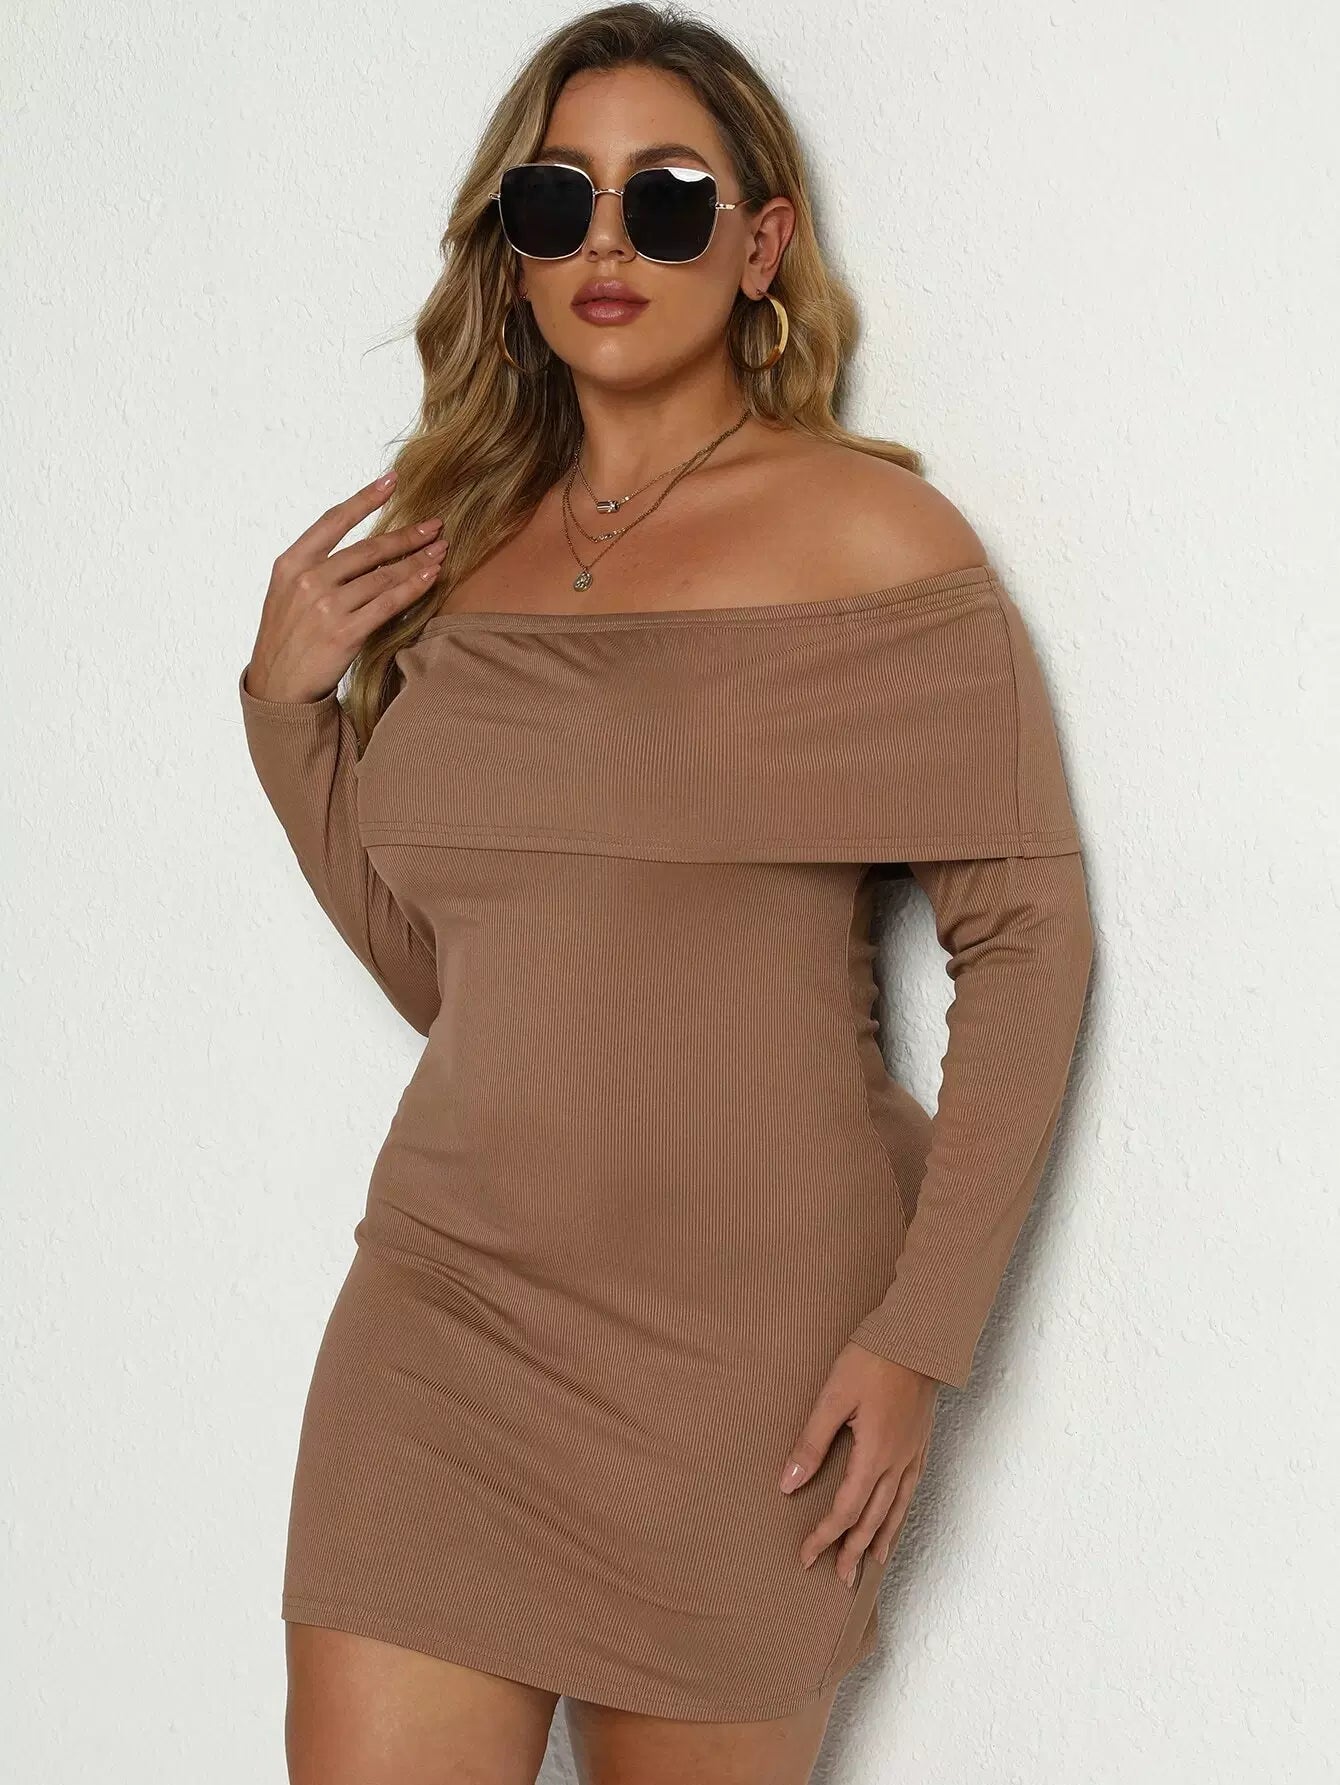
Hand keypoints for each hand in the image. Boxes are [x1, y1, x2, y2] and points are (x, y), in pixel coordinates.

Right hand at [244, 470, 447, 704]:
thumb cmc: (286, 638)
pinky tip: (432, 576)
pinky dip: (413, 588)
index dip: (365, 499)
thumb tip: (361, 549)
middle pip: (368, 549)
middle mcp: (308, 580)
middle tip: (434, 525)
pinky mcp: (345, 632)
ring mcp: (327, 606)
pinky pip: (388, 604)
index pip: (334, 521)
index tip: (392, 481)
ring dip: (417, 561)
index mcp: (291, 563)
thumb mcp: (286, 593)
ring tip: (441, 550)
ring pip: (383, 576)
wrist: (277, 686)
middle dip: (406, 536)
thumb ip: (316, 567)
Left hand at [779, 1340, 939, 1584]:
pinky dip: (902, 1513)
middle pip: (873, 1519)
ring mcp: (912, 1454)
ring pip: (897, 1509)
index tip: (806, 1556)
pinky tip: (897, 1517)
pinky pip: (911, 1490)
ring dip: (882, 1539)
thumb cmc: (872, 1359)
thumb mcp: (832, 1397)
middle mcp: (897, 1462)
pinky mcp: (920, 1442)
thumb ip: (811, 1442)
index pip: (846, 1511)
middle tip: (840, 1578)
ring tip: (873, 1564)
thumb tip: (789, 1483)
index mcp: (874, 1455)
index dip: (824, 1536)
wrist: (917, 1337)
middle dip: (854, 1550)